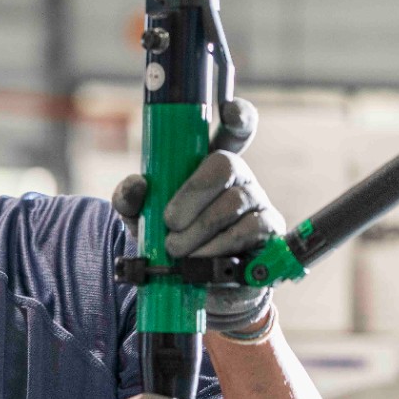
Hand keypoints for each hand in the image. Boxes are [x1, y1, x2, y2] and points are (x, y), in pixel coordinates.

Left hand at [111, 99, 279, 332]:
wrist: (189, 287)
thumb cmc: (167, 242)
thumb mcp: (140, 220)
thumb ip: (130, 200)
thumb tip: (137, 184)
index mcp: (209, 164)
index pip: (234, 129)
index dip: (238, 115)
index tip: (229, 111)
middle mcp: (238, 177)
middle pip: (225, 163)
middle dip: (191, 194)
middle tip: (169, 224)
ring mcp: (257, 202)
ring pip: (232, 203)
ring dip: (197, 231)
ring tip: (177, 250)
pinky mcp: (268, 232)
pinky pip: (246, 232)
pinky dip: (216, 248)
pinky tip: (200, 261)